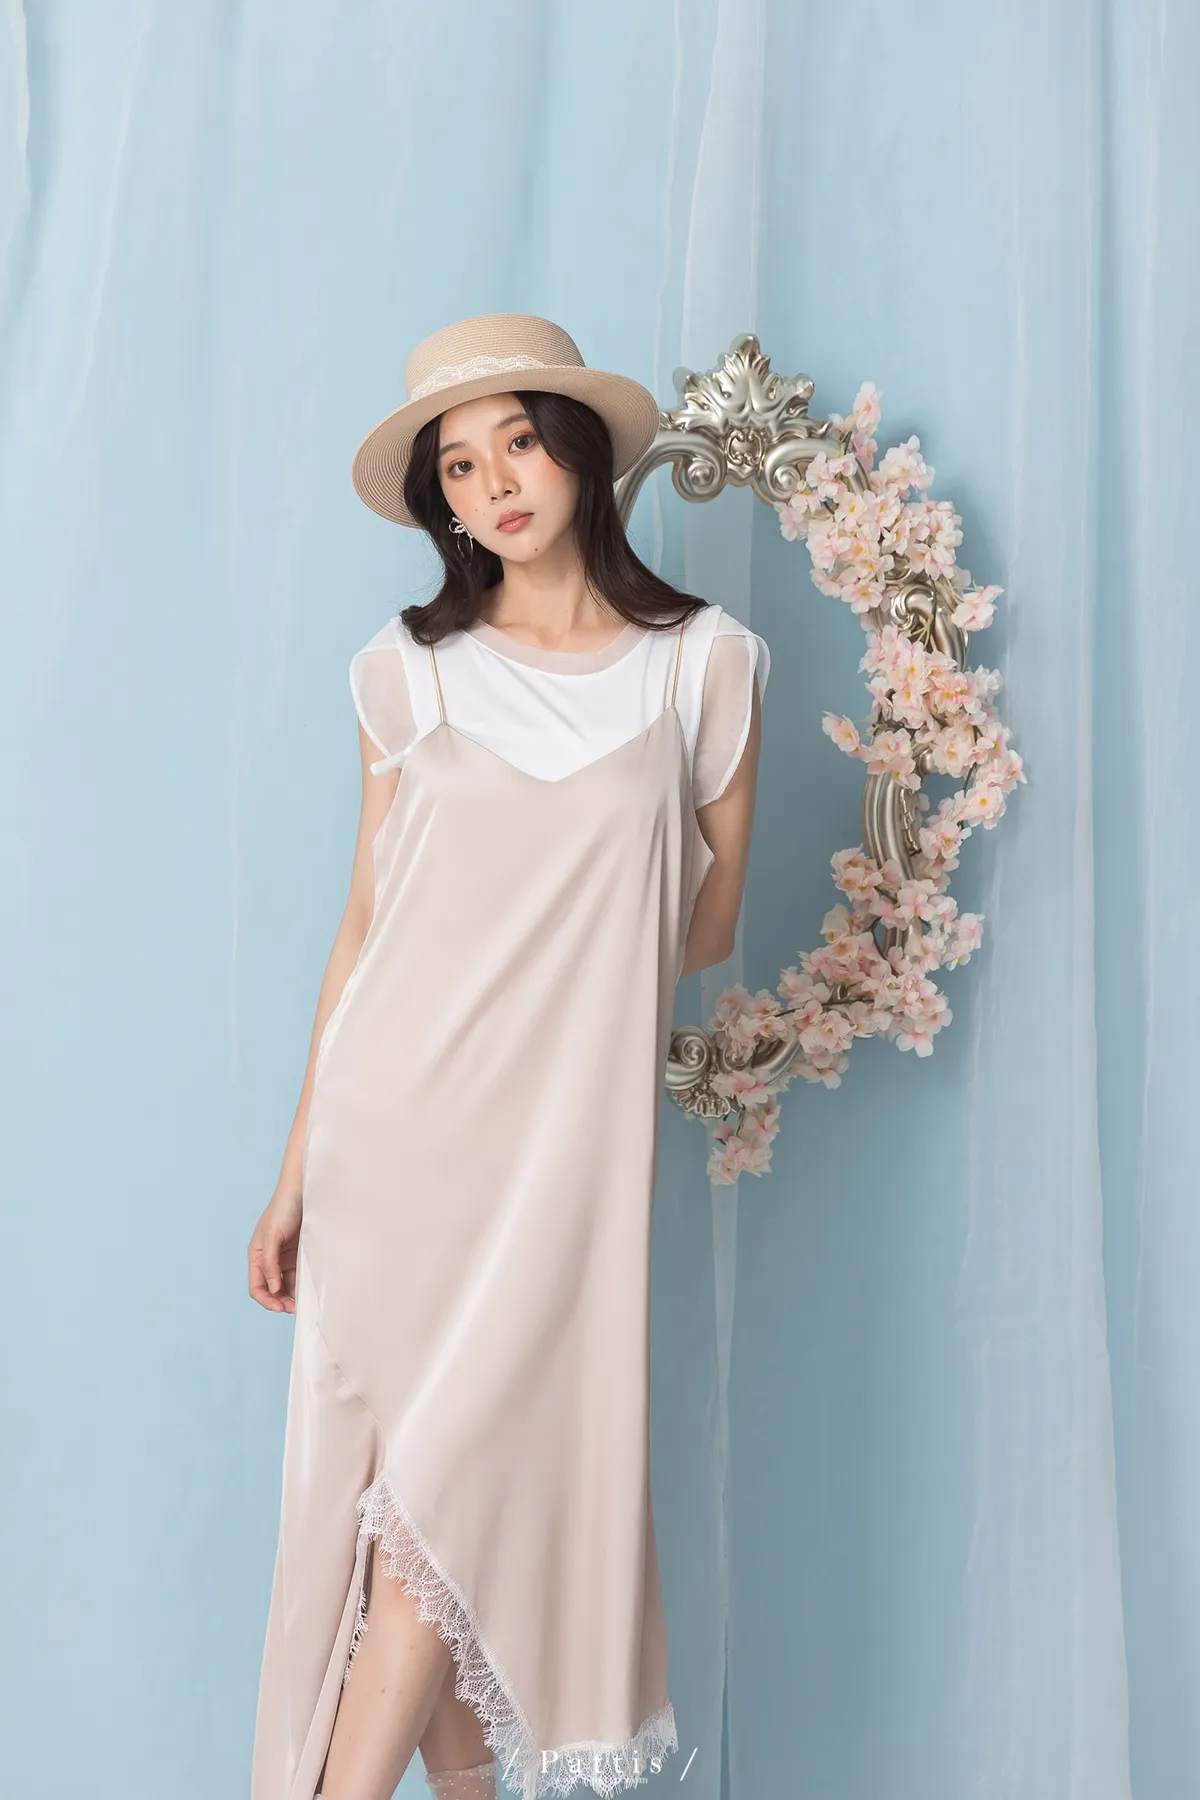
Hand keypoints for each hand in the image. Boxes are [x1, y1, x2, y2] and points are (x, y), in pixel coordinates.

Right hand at [248, 1180, 302, 1313]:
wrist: (303, 1190)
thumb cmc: (283, 1208)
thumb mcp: (272, 1235)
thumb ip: (269, 1263)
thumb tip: (273, 1289)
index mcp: (257, 1255)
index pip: (257, 1287)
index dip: (266, 1300)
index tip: (280, 1307)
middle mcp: (269, 1259)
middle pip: (272, 1290)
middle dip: (281, 1301)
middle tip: (295, 1308)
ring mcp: (285, 1258)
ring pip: (286, 1285)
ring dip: (293, 1296)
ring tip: (304, 1302)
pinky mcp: (299, 1254)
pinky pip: (299, 1275)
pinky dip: (302, 1284)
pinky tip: (310, 1288)